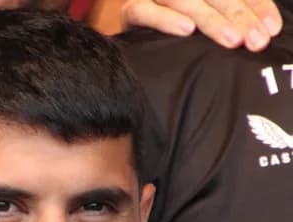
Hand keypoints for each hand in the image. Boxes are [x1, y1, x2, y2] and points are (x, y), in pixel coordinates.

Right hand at [121, 0, 281, 50]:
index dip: (256, 7)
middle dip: (239, 17)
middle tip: (255, 40)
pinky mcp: (133, 8)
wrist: (126, 38)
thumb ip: (228, 20)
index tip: (271, 29)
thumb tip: (265, 31)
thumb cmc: (172, 32)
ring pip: (187, 1)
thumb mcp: (203, 24)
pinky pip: (146, 11)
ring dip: (211, 21)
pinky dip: (166, 20)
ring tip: (232, 40)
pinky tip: (186, 30)